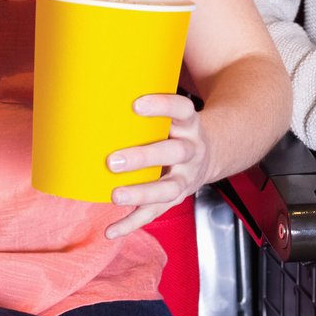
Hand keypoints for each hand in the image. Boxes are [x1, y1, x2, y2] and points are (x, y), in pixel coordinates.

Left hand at [103, 93, 212, 239]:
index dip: (162, 106)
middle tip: (113, 161)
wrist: (211, 153)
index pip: (182, 110)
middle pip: (174, 153)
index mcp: (189, 124)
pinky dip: (132, 223)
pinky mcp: (176, 198)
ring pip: (168, 188)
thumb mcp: (173, 113)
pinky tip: (110, 230)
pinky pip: (155, 213)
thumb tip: (103, 84)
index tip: (136, 104)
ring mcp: (186, 177)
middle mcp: (192, 150)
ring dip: (141, 193)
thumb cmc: (176, 127)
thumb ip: (148, 105)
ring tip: (115, 196)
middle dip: (144, 158)